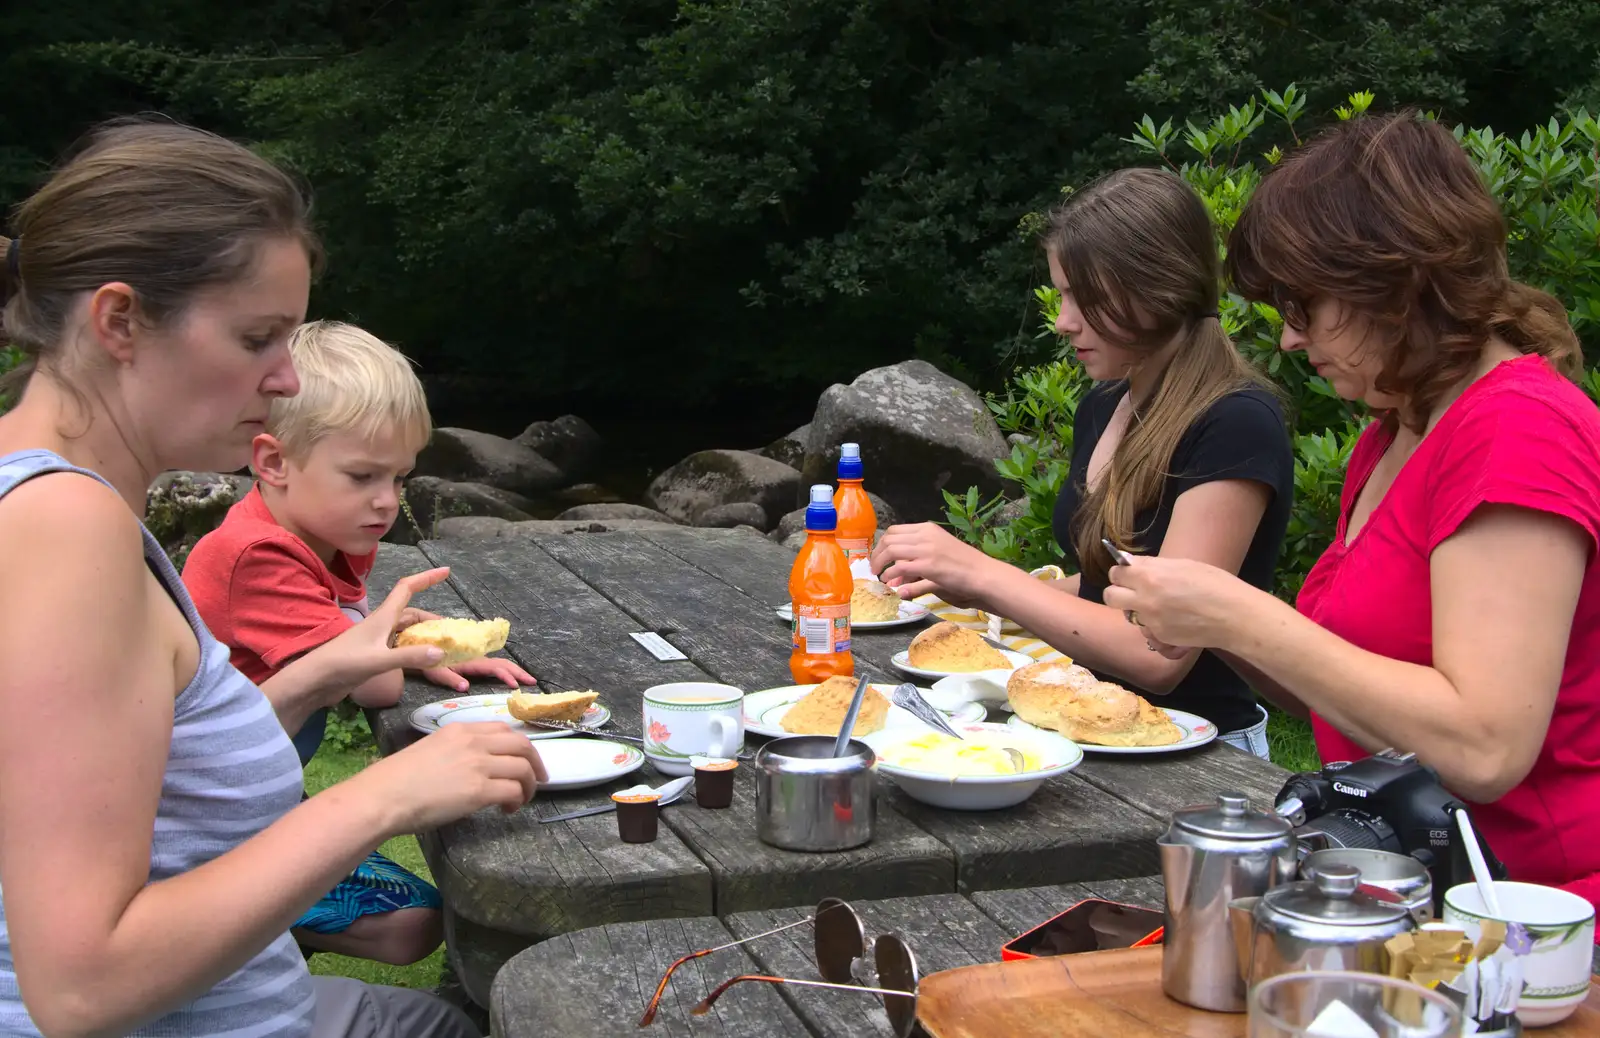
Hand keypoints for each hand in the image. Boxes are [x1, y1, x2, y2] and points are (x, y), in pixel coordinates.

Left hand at [306, 568, 454, 690]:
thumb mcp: (378, 660)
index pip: (407, 588)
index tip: (446, 571)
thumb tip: (441, 651)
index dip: (426, 578)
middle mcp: (381, 626)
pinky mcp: (373, 656)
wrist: (314, 681)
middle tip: (451, 630)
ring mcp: (376, 641)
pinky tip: (421, 661)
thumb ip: (410, 656)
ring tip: (441, 645)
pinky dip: (414, 650)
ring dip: (423, 635)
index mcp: (383, 618)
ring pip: (406, 632)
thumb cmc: (343, 664)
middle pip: (411, 613)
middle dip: (431, 619)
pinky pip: (400, 647)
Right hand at [355, 721, 548, 831]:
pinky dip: (517, 800)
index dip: (520, 746)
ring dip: (529, 785)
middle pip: (522, 745)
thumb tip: (473, 768)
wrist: (383, 796)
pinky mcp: (479, 790)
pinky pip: (514, 790)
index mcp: (460, 729)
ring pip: (523, 768)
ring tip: (521, 799)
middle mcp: (473, 742)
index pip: (503, 730)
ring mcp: (478, 765)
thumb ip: (456, 751)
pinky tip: (507, 809)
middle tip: (538, 779)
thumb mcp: (431, 749)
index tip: (524, 759)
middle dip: (536, 762)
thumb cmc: (397, 779)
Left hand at [421, 656, 536, 692]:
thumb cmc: (422, 660)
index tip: (517, 685)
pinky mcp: (469, 661)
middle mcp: (474, 658)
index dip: (507, 675)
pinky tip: (507, 676)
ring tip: (525, 679)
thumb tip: (466, 687)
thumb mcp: (433, 670)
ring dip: (513, 670)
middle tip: (533, 682)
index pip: (493, 667)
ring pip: (497, 663)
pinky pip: (490, 665)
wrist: (412, 646)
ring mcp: (472, 659)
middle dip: (518, 671)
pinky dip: (503, 670)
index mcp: (469, 660)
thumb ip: (448, 677)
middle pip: (501, 663)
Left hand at [869, 522, 1002, 608]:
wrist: (983, 573)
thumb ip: (917, 558)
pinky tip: (890, 582)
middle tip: (874, 567)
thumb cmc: (964, 565)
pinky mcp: (928, 565)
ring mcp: (926, 549)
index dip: (882, 543)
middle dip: (877, 554)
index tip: (878, 555)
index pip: (895, 530)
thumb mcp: (939, 552)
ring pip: (891, 550)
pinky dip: (891, 575)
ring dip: (880, 563)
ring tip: (879, 575)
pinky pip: (900, 567)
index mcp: (928, 528)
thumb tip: (897, 573)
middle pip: (889, 538)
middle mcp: (925, 535)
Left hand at [1101, 555, 1251, 651]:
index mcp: (1149, 576)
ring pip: (1129, 615)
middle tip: (1133, 591)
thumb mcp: (1183, 565)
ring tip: (1160, 606)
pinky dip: (1154, 625)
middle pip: (1110, 597)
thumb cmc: (1215, 584)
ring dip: (1137, 610)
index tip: (1128, 574)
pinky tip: (1172, 619)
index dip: (1121, 573)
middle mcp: (1145, 599)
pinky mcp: (1161, 637)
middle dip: (1117, 592)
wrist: (1233, 615)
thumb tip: (1133, 564)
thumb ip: (1154, 566)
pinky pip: (1147, 629)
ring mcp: (1151, 621)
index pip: (1116, 573)